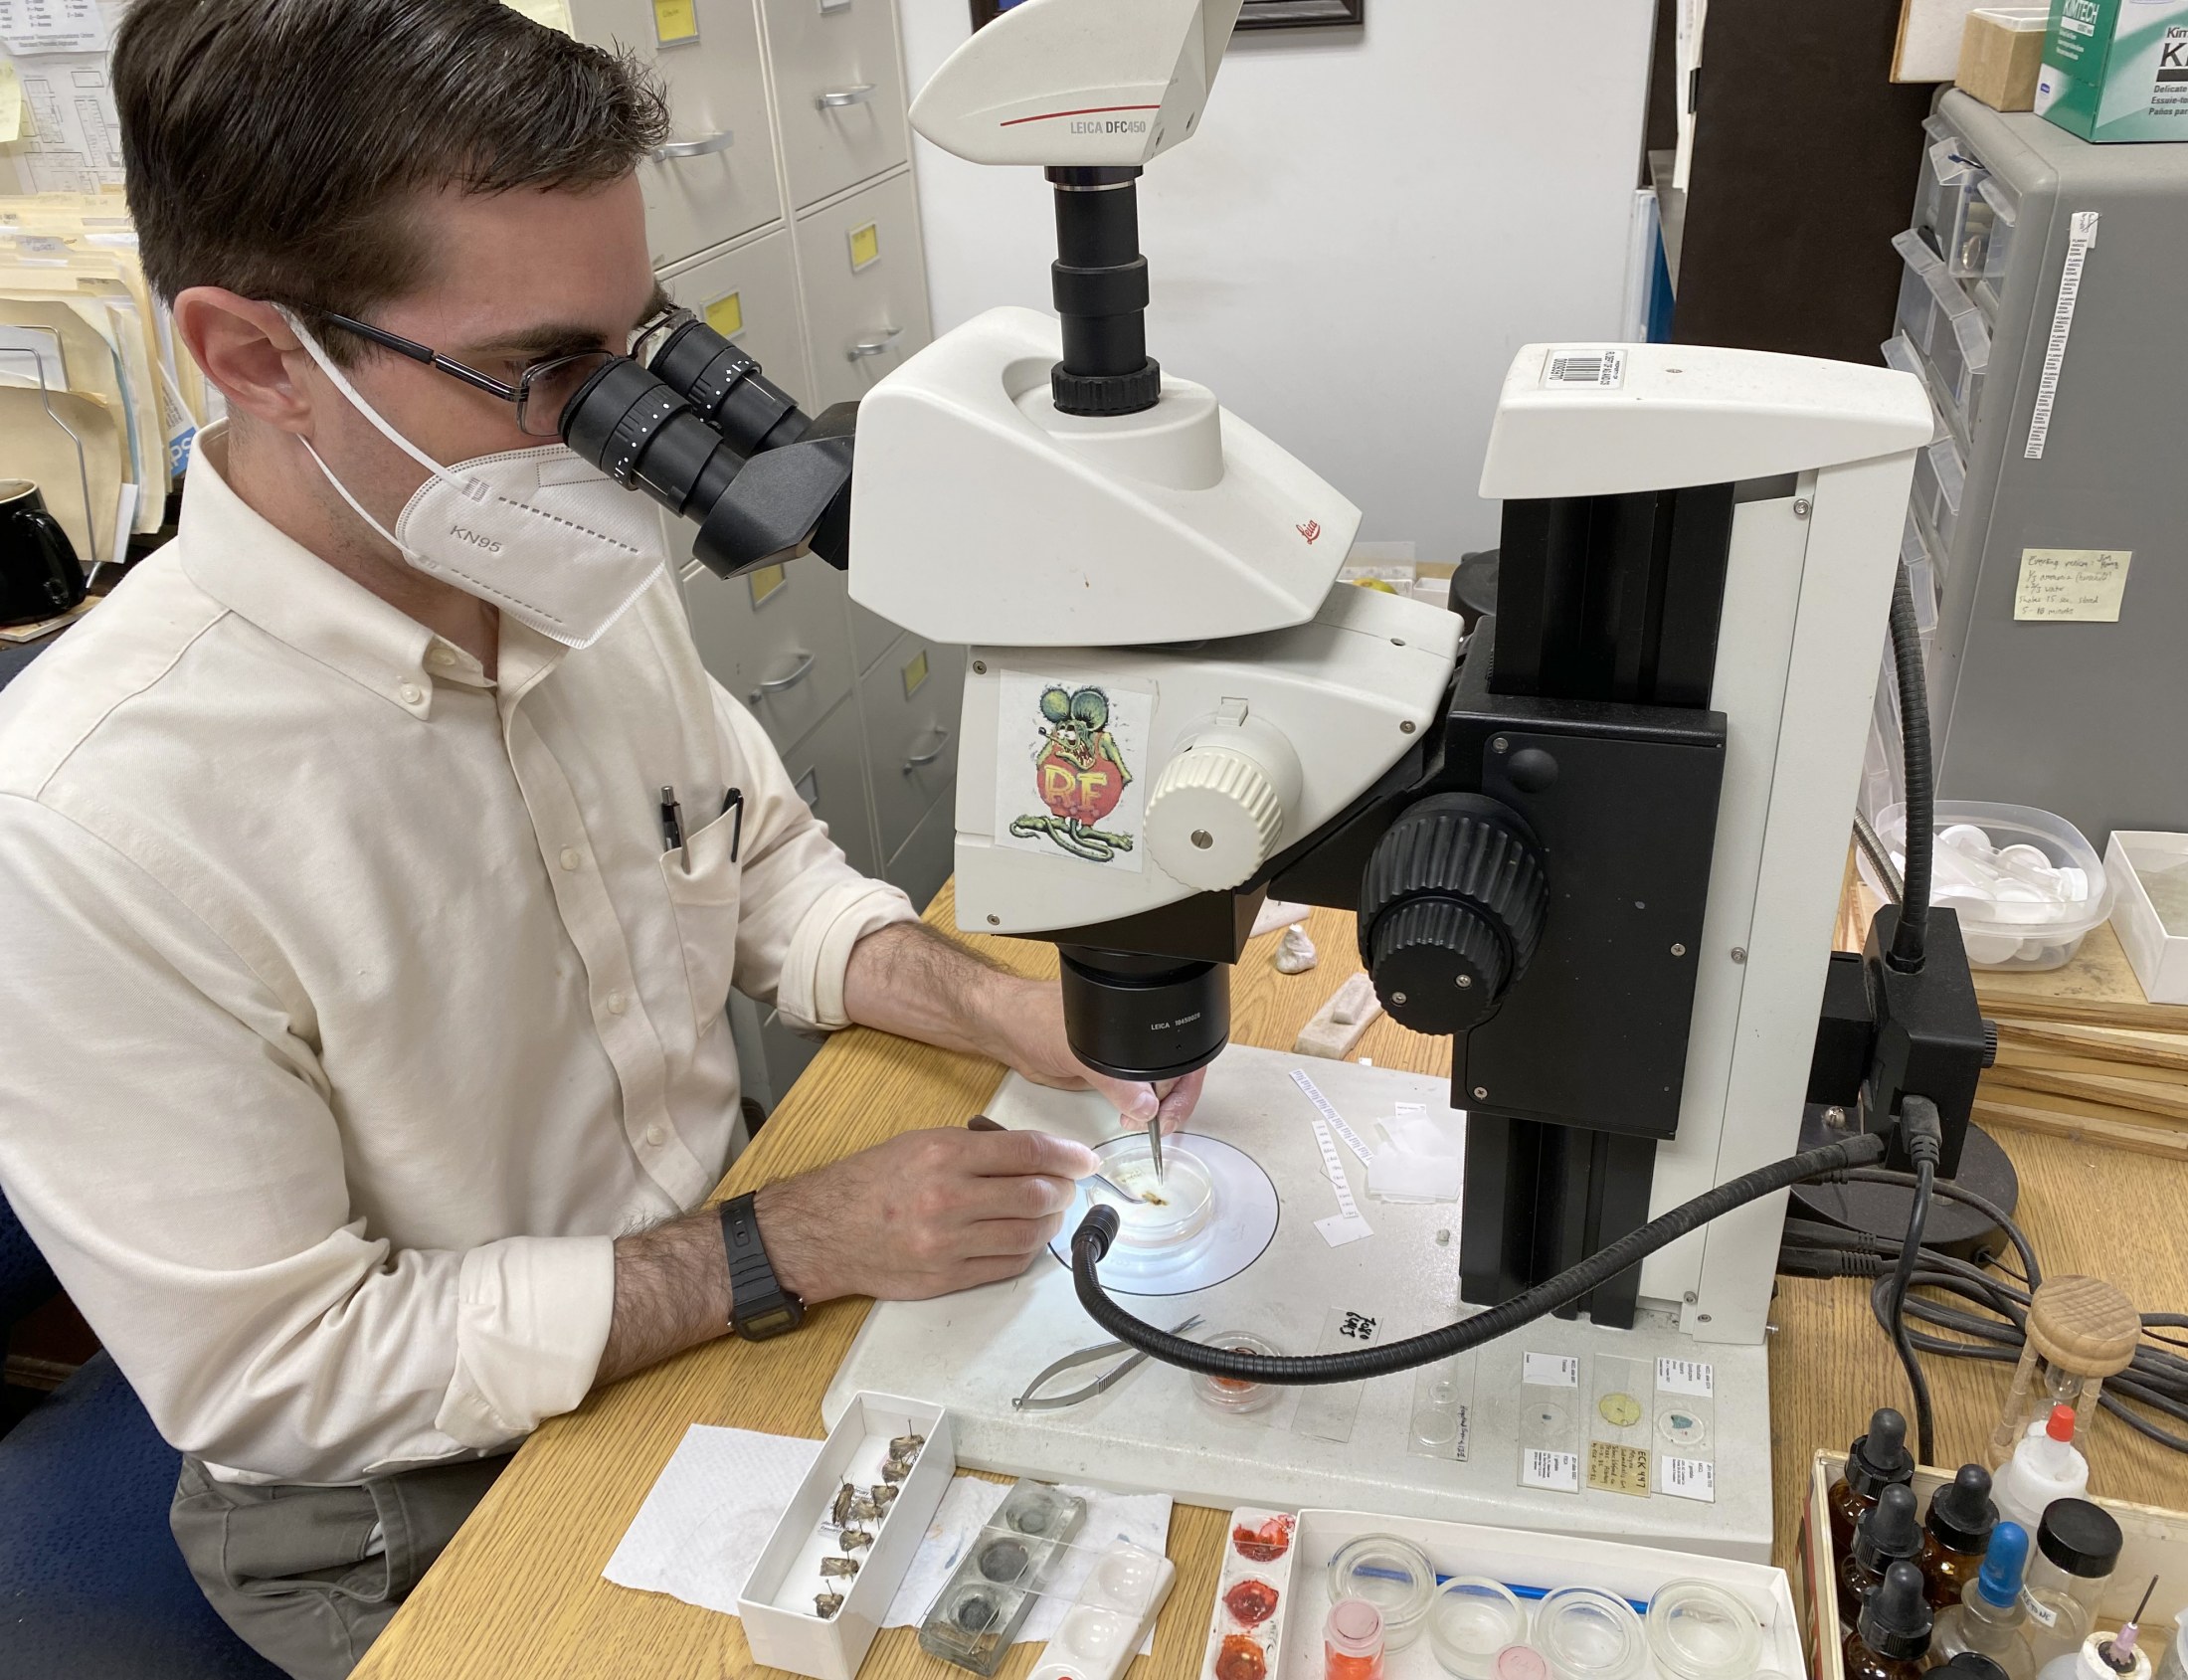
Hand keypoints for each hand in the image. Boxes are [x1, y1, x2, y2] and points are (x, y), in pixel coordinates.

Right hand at [751, 1126, 1098, 1304]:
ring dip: (1049, 1222)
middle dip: (1062, 1190)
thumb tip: (1031, 1155)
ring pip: (1028, 1234)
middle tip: (1066, 1185)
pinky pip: (1007, 1266)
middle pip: (1035, 1195)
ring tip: (1047, 1211)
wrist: (824, 1232)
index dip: (1067, 1155)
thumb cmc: (872, 1182)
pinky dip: (1026, 1250)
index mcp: (944, 1154)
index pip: (1026, 1152)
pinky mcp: (947, 1277)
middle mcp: (949, 1198)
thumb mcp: (921, 1142)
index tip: (1085, 1159)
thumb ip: (977, 1147)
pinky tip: (1024, 1237)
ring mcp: (948, 1244)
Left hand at [994, 978, 1208, 1135]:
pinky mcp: (1104, 1074)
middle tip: (1154, 1125)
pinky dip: (1134, 1110)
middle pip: (1173, 1075)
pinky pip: (1130, 1095)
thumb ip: (1115, 1081)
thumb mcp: (1080, 1051)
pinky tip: (1128, 1118)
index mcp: (1140, 1019)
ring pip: (1153, 1089)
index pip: (1181, 1055)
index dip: (1183, 1087)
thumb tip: (1147, 1106)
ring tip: (1135, 1122)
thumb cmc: (1037, 1019)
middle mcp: (1136, 1038)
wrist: (1006, 1029)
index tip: (1168, 1114)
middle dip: (1169, 1103)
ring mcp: (1120, 1058)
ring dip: (1152, 1110)